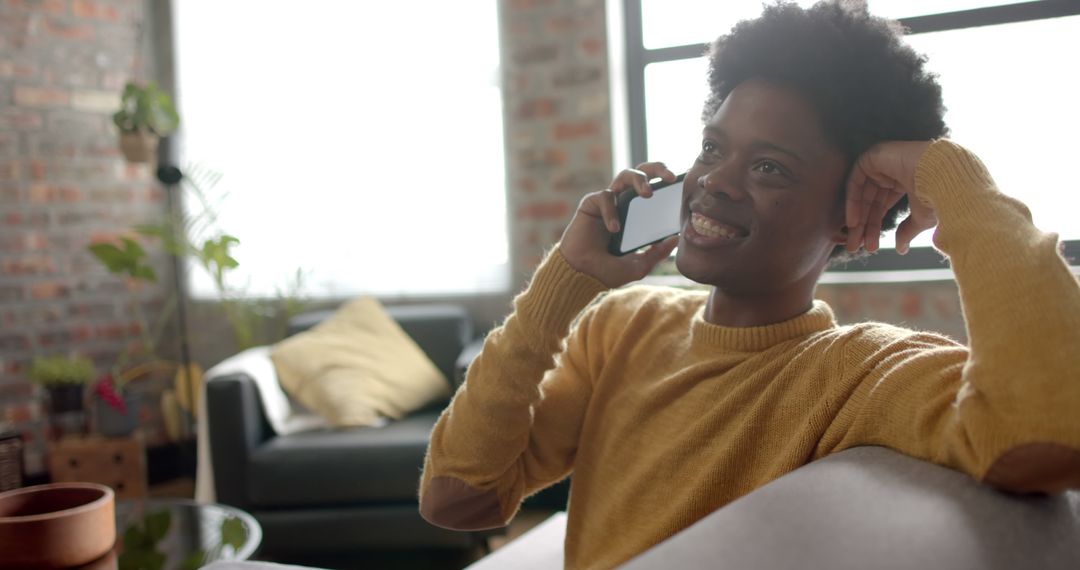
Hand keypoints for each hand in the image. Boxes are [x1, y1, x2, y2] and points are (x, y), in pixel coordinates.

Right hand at [559, 163, 679, 287]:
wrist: (581, 275)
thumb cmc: (607, 270)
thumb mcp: (639, 265)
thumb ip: (657, 252)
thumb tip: (676, 238)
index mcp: (637, 214)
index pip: (655, 190)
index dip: (667, 183)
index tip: (682, 184)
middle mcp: (623, 204)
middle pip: (642, 173)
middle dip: (658, 168)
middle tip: (671, 177)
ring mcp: (608, 203)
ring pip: (624, 175)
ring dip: (639, 179)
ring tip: (648, 193)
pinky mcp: (591, 204)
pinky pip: (605, 197)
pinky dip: (611, 212)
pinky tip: (614, 229)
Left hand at [845, 140, 935, 254]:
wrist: (944, 176)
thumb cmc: (938, 195)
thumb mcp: (922, 218)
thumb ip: (907, 231)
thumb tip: (900, 249)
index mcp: (905, 182)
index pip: (882, 206)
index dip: (874, 227)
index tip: (869, 247)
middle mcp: (891, 171)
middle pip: (870, 202)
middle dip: (863, 226)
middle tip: (855, 247)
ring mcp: (882, 162)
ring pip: (862, 194)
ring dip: (857, 218)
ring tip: (854, 241)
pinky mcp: (873, 155)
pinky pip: (856, 180)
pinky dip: (853, 201)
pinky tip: (854, 222)